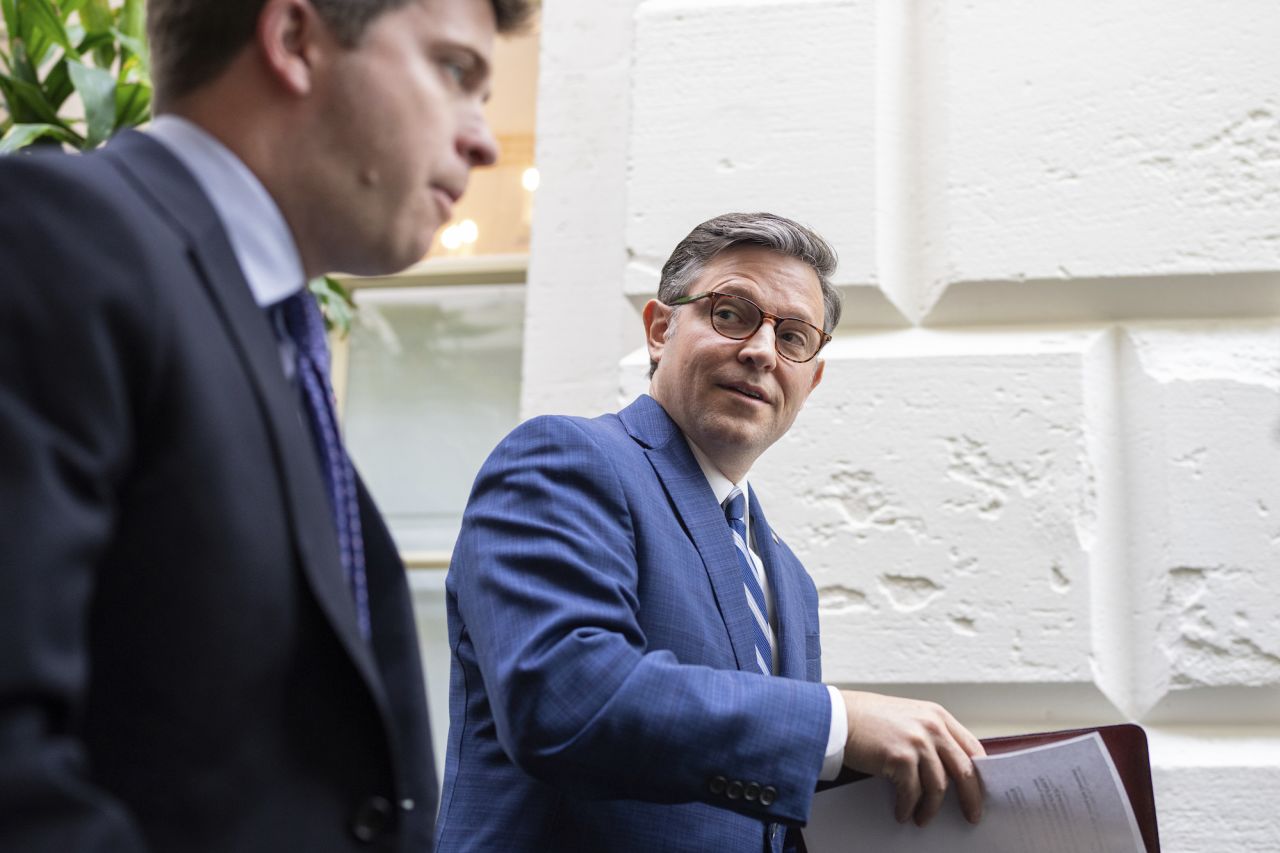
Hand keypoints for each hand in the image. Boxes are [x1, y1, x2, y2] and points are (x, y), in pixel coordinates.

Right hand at [839, 690, 984, 826]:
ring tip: (922, 818)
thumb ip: (929, 734)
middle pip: (965, 770)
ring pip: (938, 787)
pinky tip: (902, 812)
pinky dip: (908, 807)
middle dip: (971, 798)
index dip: (980, 773)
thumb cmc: (866, 718)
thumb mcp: (907, 717)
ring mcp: (917, 742)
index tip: (979, 791)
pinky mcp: (899, 758)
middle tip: (972, 814)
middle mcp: (931, 726)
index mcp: (936, 715)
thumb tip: (945, 767)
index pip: (972, 748)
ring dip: (931, 808)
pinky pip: (912, 793)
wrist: (835, 716)